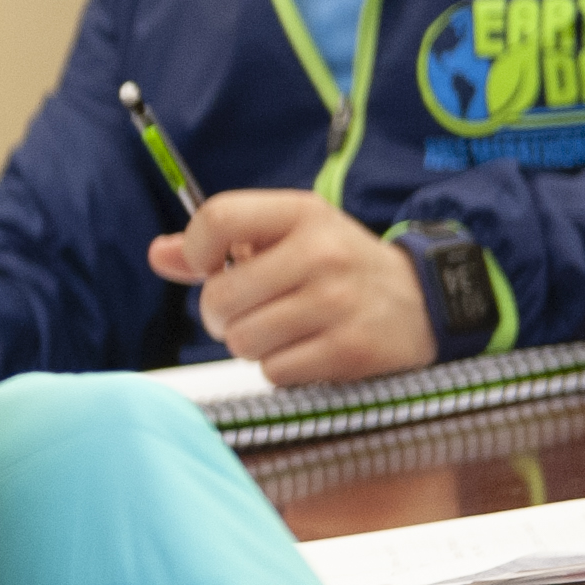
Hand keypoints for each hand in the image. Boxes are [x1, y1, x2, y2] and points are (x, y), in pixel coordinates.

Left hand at [149, 189, 435, 383]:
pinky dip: (281, 369)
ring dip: (251, 345)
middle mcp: (323, 253)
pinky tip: (308, 351)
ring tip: (281, 331)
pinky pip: (275, 371)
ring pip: (243, 340)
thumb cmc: (338, 267)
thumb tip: (159, 255)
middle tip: (249, 312)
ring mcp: (339, 302)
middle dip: (221, 315)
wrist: (426, 303)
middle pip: (220, 297)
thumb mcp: (288, 238)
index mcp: (302, 213)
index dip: (197, 249)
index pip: (218, 217)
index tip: (211, 267)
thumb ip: (221, 244)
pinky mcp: (352, 350)